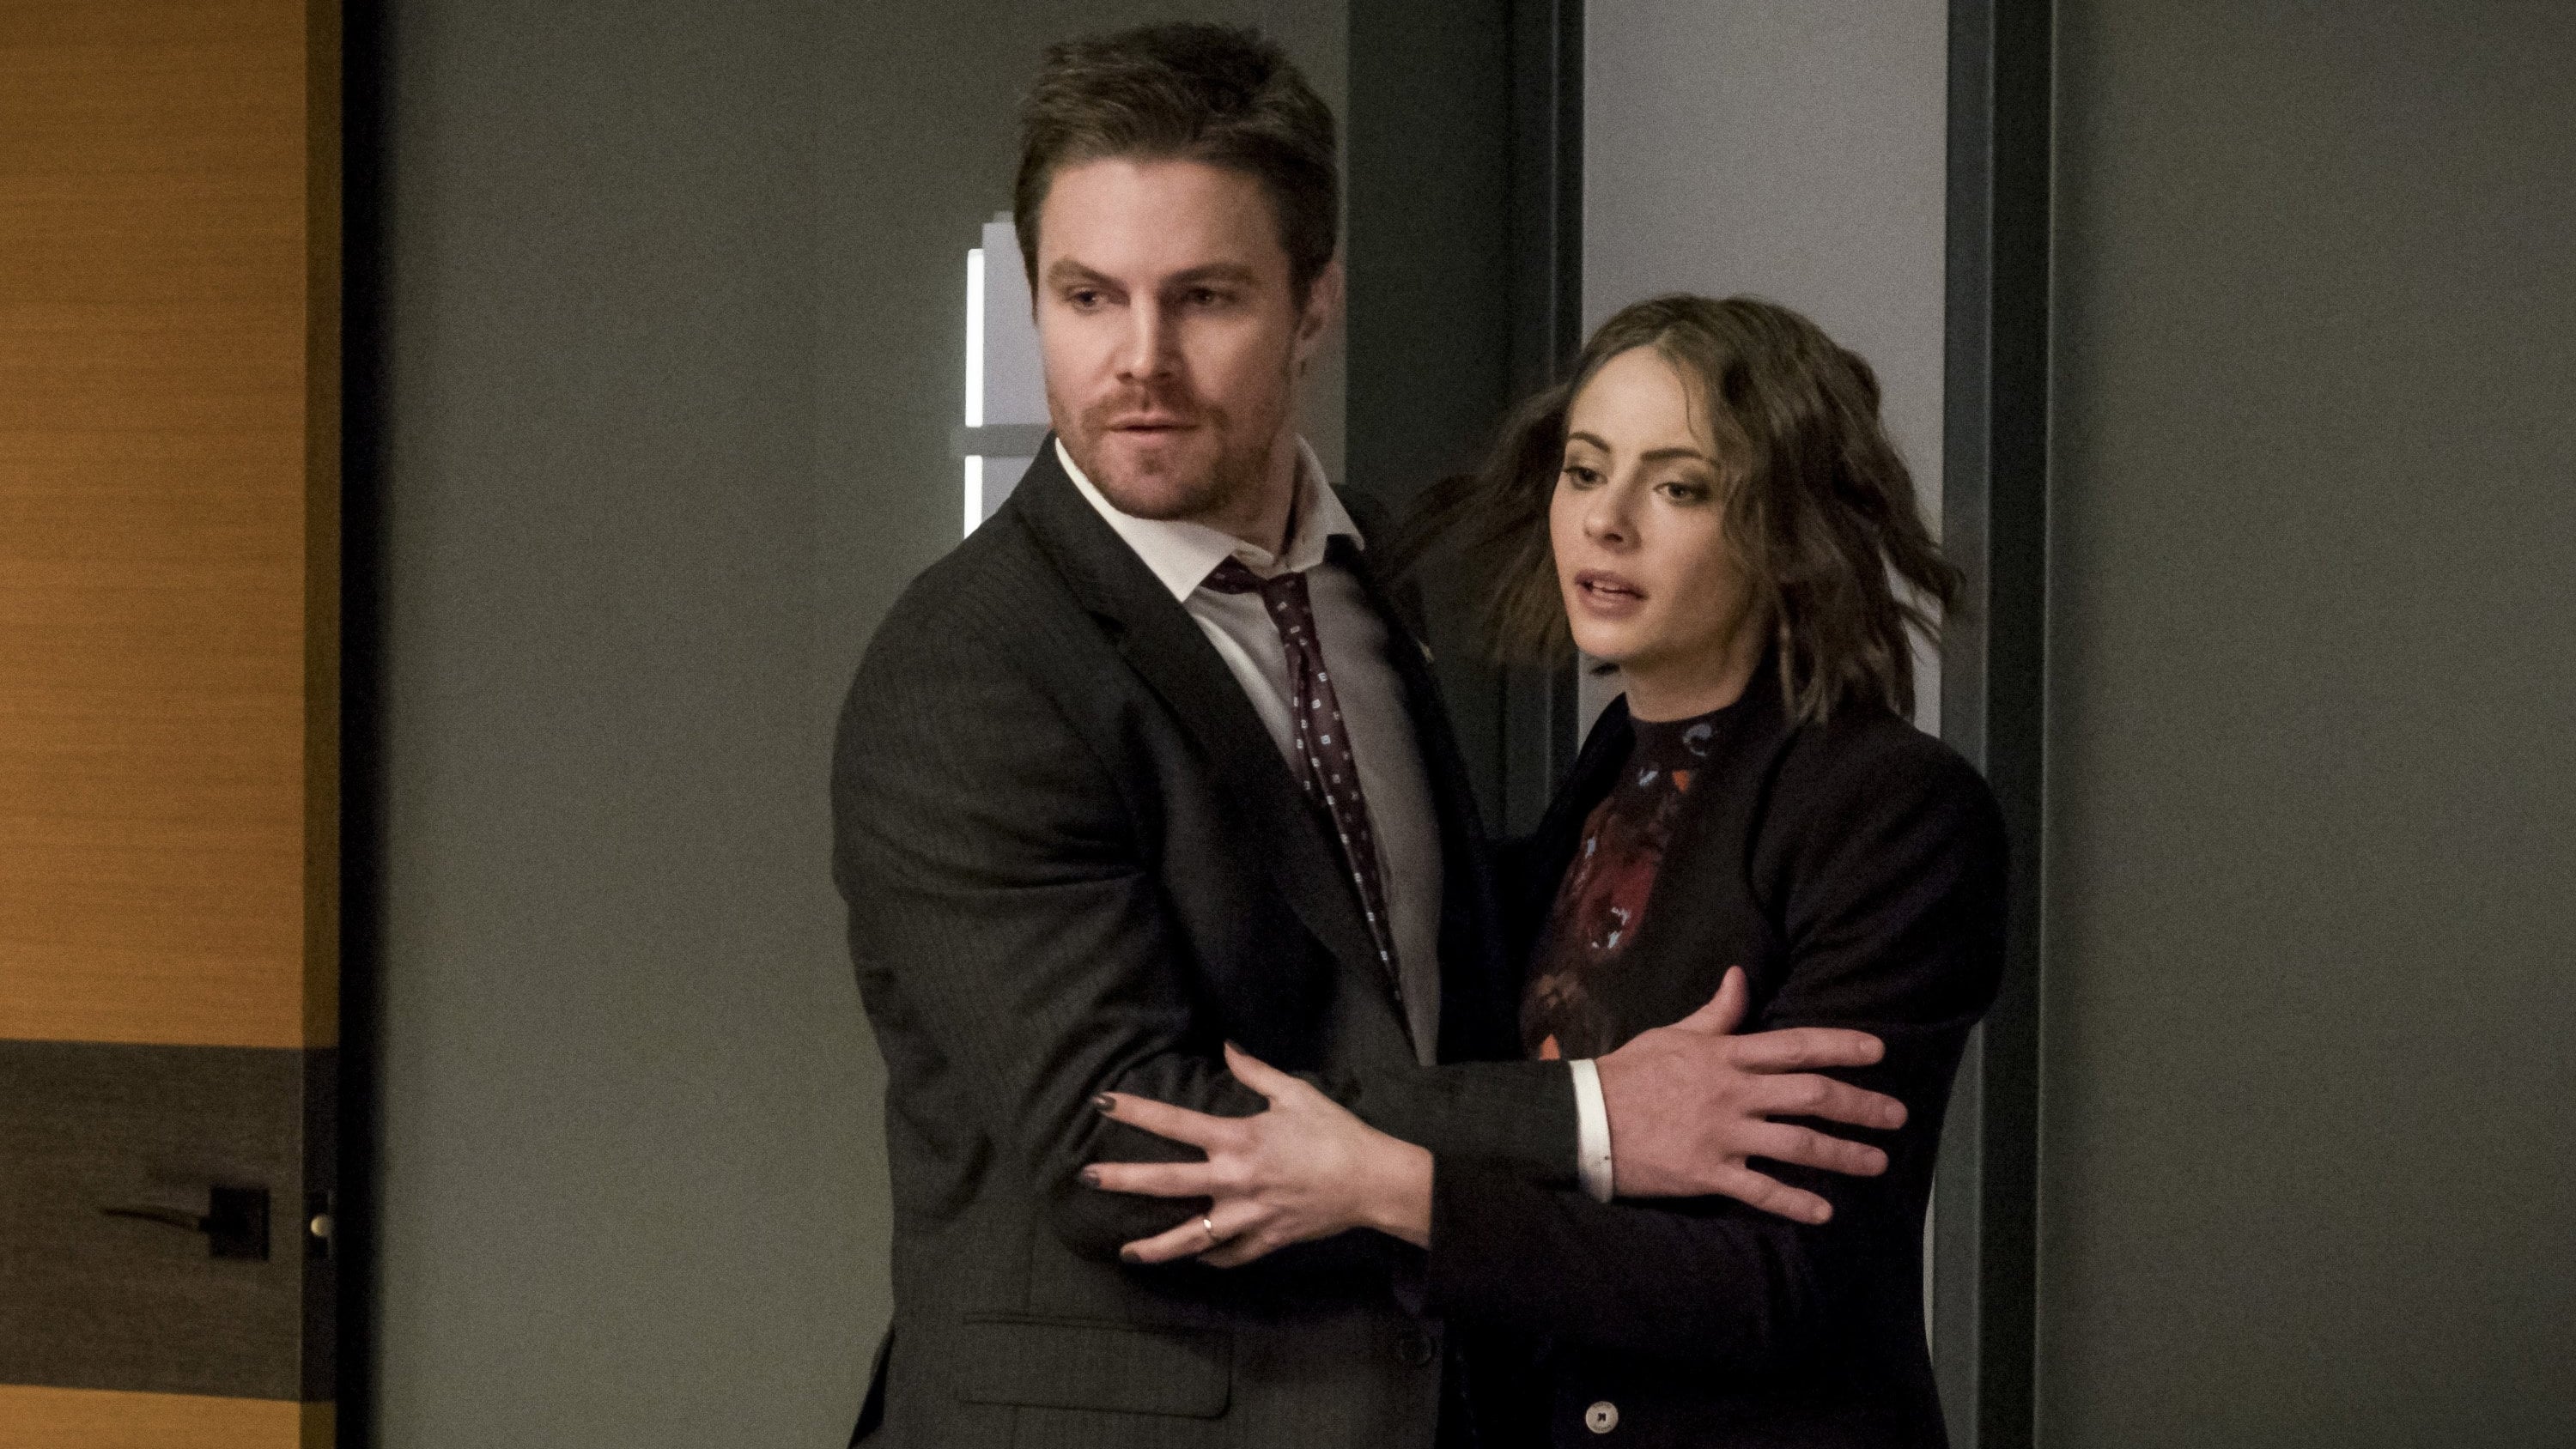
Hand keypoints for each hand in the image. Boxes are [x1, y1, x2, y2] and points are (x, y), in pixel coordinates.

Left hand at [1084, 1043, 1433, 1266]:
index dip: (1136, 1111)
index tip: (1103, 1104)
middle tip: (1087, 1179)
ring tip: (1126, 1254)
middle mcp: (1234, 1179)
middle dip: (1123, 1180)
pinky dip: (1211, 1258)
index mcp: (1238, 1139)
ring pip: (1191, 1237)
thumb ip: (1255, 1071)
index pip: (1175, 1123)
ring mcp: (1247, 1215)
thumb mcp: (1296, 1092)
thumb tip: (1227, 1047)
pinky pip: (1230, 1255)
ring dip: (1156, 1247)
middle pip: (1166, 1182)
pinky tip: (1194, 1259)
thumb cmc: (1336, 1133)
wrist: (1372, 1181)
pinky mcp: (1266, 1239)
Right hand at [1595, 966, 1906, 1221]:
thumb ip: (1715, 1014)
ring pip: (1796, 1145)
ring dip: (1843, 1154)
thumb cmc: (1629, 1074)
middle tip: (1897, 1115)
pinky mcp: (1706, 1173)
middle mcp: (1731, 1094)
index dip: (1841, 1046)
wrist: (1584, 1120)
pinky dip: (1794, 1202)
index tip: (1879, 1052)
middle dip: (1859, 1104)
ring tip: (1878, 1162)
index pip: (1795, 1045)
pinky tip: (1825, 1211)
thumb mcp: (1672, 1034)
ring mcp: (1721, 1135)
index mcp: (1725, 1055)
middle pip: (1810, 1095)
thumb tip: (1741, 977)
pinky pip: (1759, 1191)